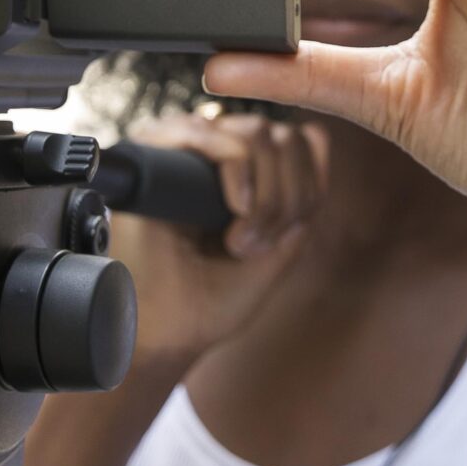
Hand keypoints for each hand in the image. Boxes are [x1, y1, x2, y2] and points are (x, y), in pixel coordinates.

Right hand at [108, 112, 324, 366]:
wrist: (162, 331)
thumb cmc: (213, 298)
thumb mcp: (280, 244)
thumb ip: (302, 194)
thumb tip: (315, 135)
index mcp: (237, 167)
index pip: (300, 140)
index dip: (307, 189)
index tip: (283, 239)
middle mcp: (210, 147)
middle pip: (285, 136)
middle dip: (287, 199)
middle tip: (255, 246)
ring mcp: (181, 145)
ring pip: (258, 134)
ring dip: (266, 196)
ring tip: (239, 241)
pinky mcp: (151, 149)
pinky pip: (218, 137)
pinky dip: (240, 174)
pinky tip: (233, 213)